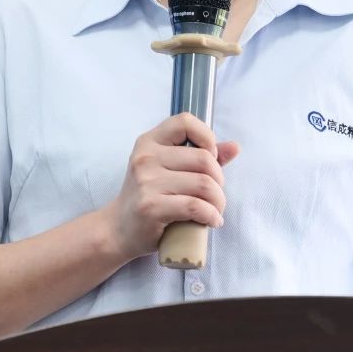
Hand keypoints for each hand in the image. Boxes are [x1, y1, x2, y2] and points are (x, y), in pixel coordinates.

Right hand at [104, 113, 240, 261]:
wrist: (118, 229)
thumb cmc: (150, 197)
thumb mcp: (169, 170)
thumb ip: (201, 156)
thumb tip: (234, 147)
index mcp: (149, 142)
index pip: (185, 122)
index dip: (207, 137)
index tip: (210, 159)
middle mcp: (146, 157)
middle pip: (203, 159)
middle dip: (219, 180)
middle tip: (215, 195)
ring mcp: (146, 182)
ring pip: (204, 184)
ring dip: (218, 201)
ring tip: (215, 210)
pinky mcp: (151, 207)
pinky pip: (196, 206)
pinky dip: (211, 215)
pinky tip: (211, 221)